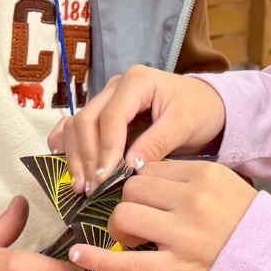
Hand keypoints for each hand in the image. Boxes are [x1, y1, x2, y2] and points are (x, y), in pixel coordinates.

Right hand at [48, 66, 227, 194]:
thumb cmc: (199, 111)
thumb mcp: (184, 125)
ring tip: (80, 186)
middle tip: (89, 189)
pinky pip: (76, 125)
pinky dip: (67, 142)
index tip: (104, 179)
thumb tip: (128, 167)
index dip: (105, 149)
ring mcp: (106, 98)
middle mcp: (115, 87)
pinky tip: (63, 161)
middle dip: (86, 156)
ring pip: (77, 124)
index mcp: (136, 82)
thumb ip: (157, 143)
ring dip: (75, 156)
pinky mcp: (102, 113)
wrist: (207, 104)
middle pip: (87, 120)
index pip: (111, 117)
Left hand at [68, 160, 256, 270]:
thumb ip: (189, 178)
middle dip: (129, 203)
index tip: (147, 198)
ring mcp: (182, 233)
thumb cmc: (250, 224)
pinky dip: (98, 259)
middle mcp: (191, 199)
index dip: (143, 184)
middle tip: (139, 220)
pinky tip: (80, 255)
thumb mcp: (226, 186)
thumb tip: (145, 174)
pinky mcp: (176, 266)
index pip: (152, 168)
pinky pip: (127, 262)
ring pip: (125, 214)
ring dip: (121, 227)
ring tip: (132, 239)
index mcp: (204, 175)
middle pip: (133, 188)